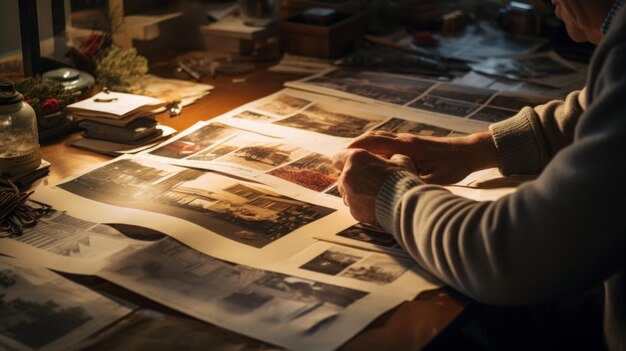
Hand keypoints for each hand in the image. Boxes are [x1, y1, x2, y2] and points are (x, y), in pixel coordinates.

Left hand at [333, 149, 416, 224]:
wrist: (407, 207)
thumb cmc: (403, 179)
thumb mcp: (401, 160)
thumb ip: (389, 158)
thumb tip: (390, 160)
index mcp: (356, 160)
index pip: (338, 156)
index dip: (346, 159)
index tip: (355, 163)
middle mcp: (347, 177)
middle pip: (344, 176)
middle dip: (356, 177)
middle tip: (373, 179)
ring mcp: (349, 197)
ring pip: (349, 192)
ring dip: (358, 192)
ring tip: (377, 194)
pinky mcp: (355, 213)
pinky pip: (356, 207)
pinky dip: (364, 206)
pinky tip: (378, 205)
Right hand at [347, 130, 497, 184]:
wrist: (469, 151)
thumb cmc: (454, 166)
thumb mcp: (434, 179)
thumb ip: (413, 181)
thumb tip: (392, 188)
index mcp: (406, 146)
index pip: (374, 143)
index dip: (355, 150)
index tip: (339, 159)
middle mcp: (403, 139)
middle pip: (371, 137)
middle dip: (352, 148)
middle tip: (336, 162)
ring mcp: (405, 139)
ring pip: (376, 137)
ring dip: (361, 147)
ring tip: (346, 161)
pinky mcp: (408, 143)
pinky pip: (384, 141)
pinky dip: (371, 147)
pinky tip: (367, 160)